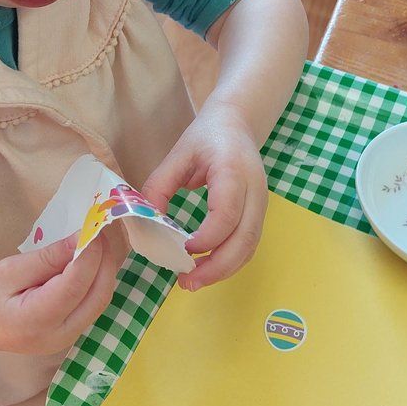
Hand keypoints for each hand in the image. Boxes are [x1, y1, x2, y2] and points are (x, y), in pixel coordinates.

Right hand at [0, 230, 123, 354]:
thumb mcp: (10, 270)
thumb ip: (47, 258)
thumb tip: (80, 238)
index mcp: (36, 321)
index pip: (74, 286)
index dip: (90, 255)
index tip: (94, 228)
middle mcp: (59, 335)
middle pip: (97, 296)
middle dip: (105, 261)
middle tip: (101, 230)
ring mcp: (69, 338)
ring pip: (101, 301)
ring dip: (105, 269)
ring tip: (100, 241)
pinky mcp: (73, 332)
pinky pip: (94, 304)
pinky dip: (98, 280)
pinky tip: (93, 260)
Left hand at [141, 103, 267, 291]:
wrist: (237, 124)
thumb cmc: (206, 137)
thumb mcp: (177, 154)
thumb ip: (159, 186)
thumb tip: (145, 223)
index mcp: (233, 171)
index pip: (227, 214)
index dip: (207, 238)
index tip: (183, 249)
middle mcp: (255, 190)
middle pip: (245, 238)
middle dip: (217, 267)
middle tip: (186, 282)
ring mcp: (261, 203)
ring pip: (250, 247)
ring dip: (224, 269)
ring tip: (193, 282)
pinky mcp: (259, 213)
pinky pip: (249, 245)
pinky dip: (230, 262)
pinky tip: (207, 268)